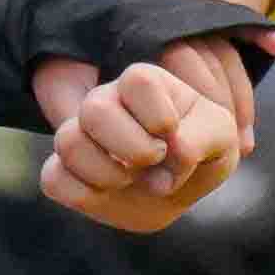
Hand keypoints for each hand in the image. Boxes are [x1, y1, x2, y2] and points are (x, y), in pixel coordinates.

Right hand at [33, 58, 250, 229]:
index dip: (159, 116)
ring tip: (130, 179)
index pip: (138, 80)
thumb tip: (169, 152)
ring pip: (68, 142)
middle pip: (95, 109)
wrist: (175, 193)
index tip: (173, 134)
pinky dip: (85, 194)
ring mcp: (79, 134)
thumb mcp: (220, 142)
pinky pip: (53, 179)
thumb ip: (204, 137)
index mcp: (144, 84)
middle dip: (134, 148)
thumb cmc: (199, 155)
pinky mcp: (62, 170)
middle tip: (153, 160)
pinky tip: (107, 193)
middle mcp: (105, 101)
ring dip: (109, 174)